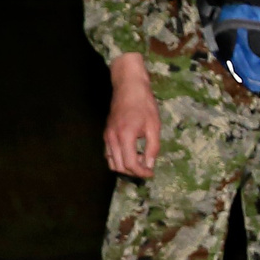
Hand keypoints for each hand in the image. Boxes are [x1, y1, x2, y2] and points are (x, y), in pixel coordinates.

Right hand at [105, 53, 161, 178]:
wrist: (128, 86)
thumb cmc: (144, 103)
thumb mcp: (154, 126)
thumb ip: (152, 147)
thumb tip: (150, 165)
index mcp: (125, 136)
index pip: (130, 164)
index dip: (141, 172)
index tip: (151, 173)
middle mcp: (112, 138)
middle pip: (119, 166)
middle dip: (134, 172)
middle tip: (147, 168)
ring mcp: (106, 136)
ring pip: (112, 162)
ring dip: (125, 166)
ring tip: (140, 160)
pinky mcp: (106, 133)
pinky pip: (109, 153)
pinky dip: (119, 159)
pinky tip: (131, 152)